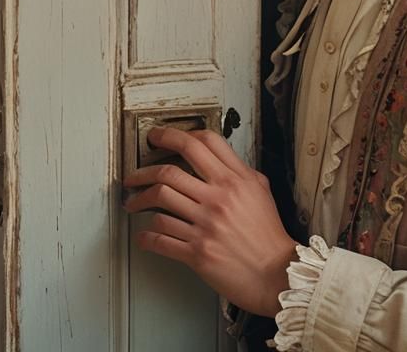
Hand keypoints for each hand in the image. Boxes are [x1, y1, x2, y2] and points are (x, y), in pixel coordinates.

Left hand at [123, 127, 295, 316]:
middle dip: (144, 168)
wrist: (274, 271)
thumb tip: (215, 158)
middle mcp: (218, 198)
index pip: (201, 143)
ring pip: (160, 199)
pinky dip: (146, 236)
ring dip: (139, 199)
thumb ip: (238, 170)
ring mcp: (205, 225)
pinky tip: (143, 234)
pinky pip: (161, 238)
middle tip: (134, 173)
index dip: (174, 135)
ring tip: (132, 201)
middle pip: (170, 170)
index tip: (160, 138)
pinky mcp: (196, 252)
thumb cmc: (267, 233)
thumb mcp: (260, 189)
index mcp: (235, 179)